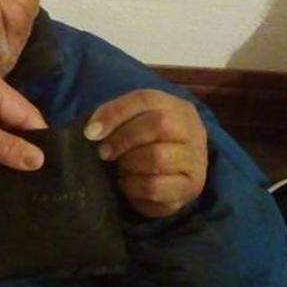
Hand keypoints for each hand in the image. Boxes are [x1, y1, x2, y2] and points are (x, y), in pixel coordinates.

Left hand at [0, 67, 46, 169]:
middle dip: (25, 146)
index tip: (48, 170)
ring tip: (25, 176)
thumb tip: (39, 160)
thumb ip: (3, 146)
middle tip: (38, 178)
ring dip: (11, 149)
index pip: (28, 114)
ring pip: (8, 127)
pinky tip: (4, 166)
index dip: (38, 141)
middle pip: (20, 120)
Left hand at [84, 89, 206, 217]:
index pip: (145, 99)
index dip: (115, 113)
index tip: (91, 132)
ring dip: (128, 165)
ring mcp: (195, 159)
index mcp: (176, 107)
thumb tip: (92, 131)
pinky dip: (133, 187)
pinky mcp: (190, 187)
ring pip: (157, 157)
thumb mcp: (131, 125)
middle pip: (158, 124)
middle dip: (122, 139)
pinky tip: (127, 185)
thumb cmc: (144, 147)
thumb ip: (114, 119)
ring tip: (120, 170)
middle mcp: (192, 129)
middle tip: (104, 153)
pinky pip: (155, 186)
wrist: (170, 180)